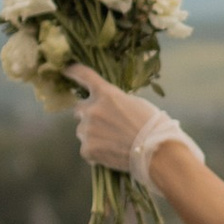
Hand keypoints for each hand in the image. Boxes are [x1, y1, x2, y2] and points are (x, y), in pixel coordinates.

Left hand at [69, 68, 192, 190]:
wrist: (156, 151)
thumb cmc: (153, 125)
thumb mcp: (135, 103)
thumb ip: (114, 102)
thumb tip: (107, 107)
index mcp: (106, 93)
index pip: (84, 76)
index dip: (73, 71)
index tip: (67, 70)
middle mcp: (92, 109)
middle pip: (80, 109)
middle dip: (89, 114)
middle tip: (106, 124)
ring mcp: (87, 130)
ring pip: (83, 130)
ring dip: (93, 133)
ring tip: (113, 142)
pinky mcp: (87, 149)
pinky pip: (87, 148)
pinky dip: (96, 151)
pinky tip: (111, 153)